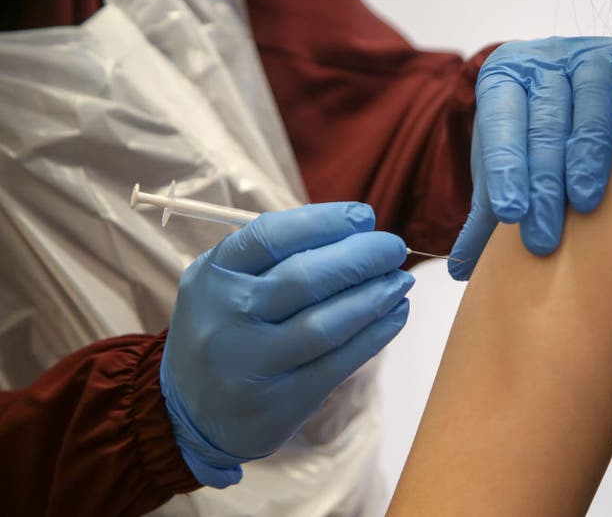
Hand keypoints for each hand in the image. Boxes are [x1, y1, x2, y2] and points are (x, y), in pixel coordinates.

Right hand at [161, 203, 412, 486]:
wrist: (189, 415)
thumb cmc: (224, 330)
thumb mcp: (225, 284)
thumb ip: (275, 256)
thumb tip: (355, 231)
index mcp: (213, 275)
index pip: (272, 235)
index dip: (325, 221)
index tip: (364, 216)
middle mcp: (227, 316)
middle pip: (305, 278)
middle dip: (361, 257)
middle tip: (394, 247)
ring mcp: (253, 362)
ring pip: (327, 324)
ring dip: (375, 297)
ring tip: (401, 281)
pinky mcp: (281, 400)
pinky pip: (339, 362)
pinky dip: (376, 334)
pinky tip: (396, 314)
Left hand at [449, 37, 611, 279]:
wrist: (563, 84)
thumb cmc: (528, 137)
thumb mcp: (504, 169)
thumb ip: (484, 214)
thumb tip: (458, 270)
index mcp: (503, 80)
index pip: (502, 123)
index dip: (505, 168)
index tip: (512, 214)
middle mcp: (546, 61)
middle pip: (546, 121)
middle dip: (545, 182)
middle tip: (545, 238)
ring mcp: (592, 54)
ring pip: (594, 94)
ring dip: (589, 150)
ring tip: (586, 202)